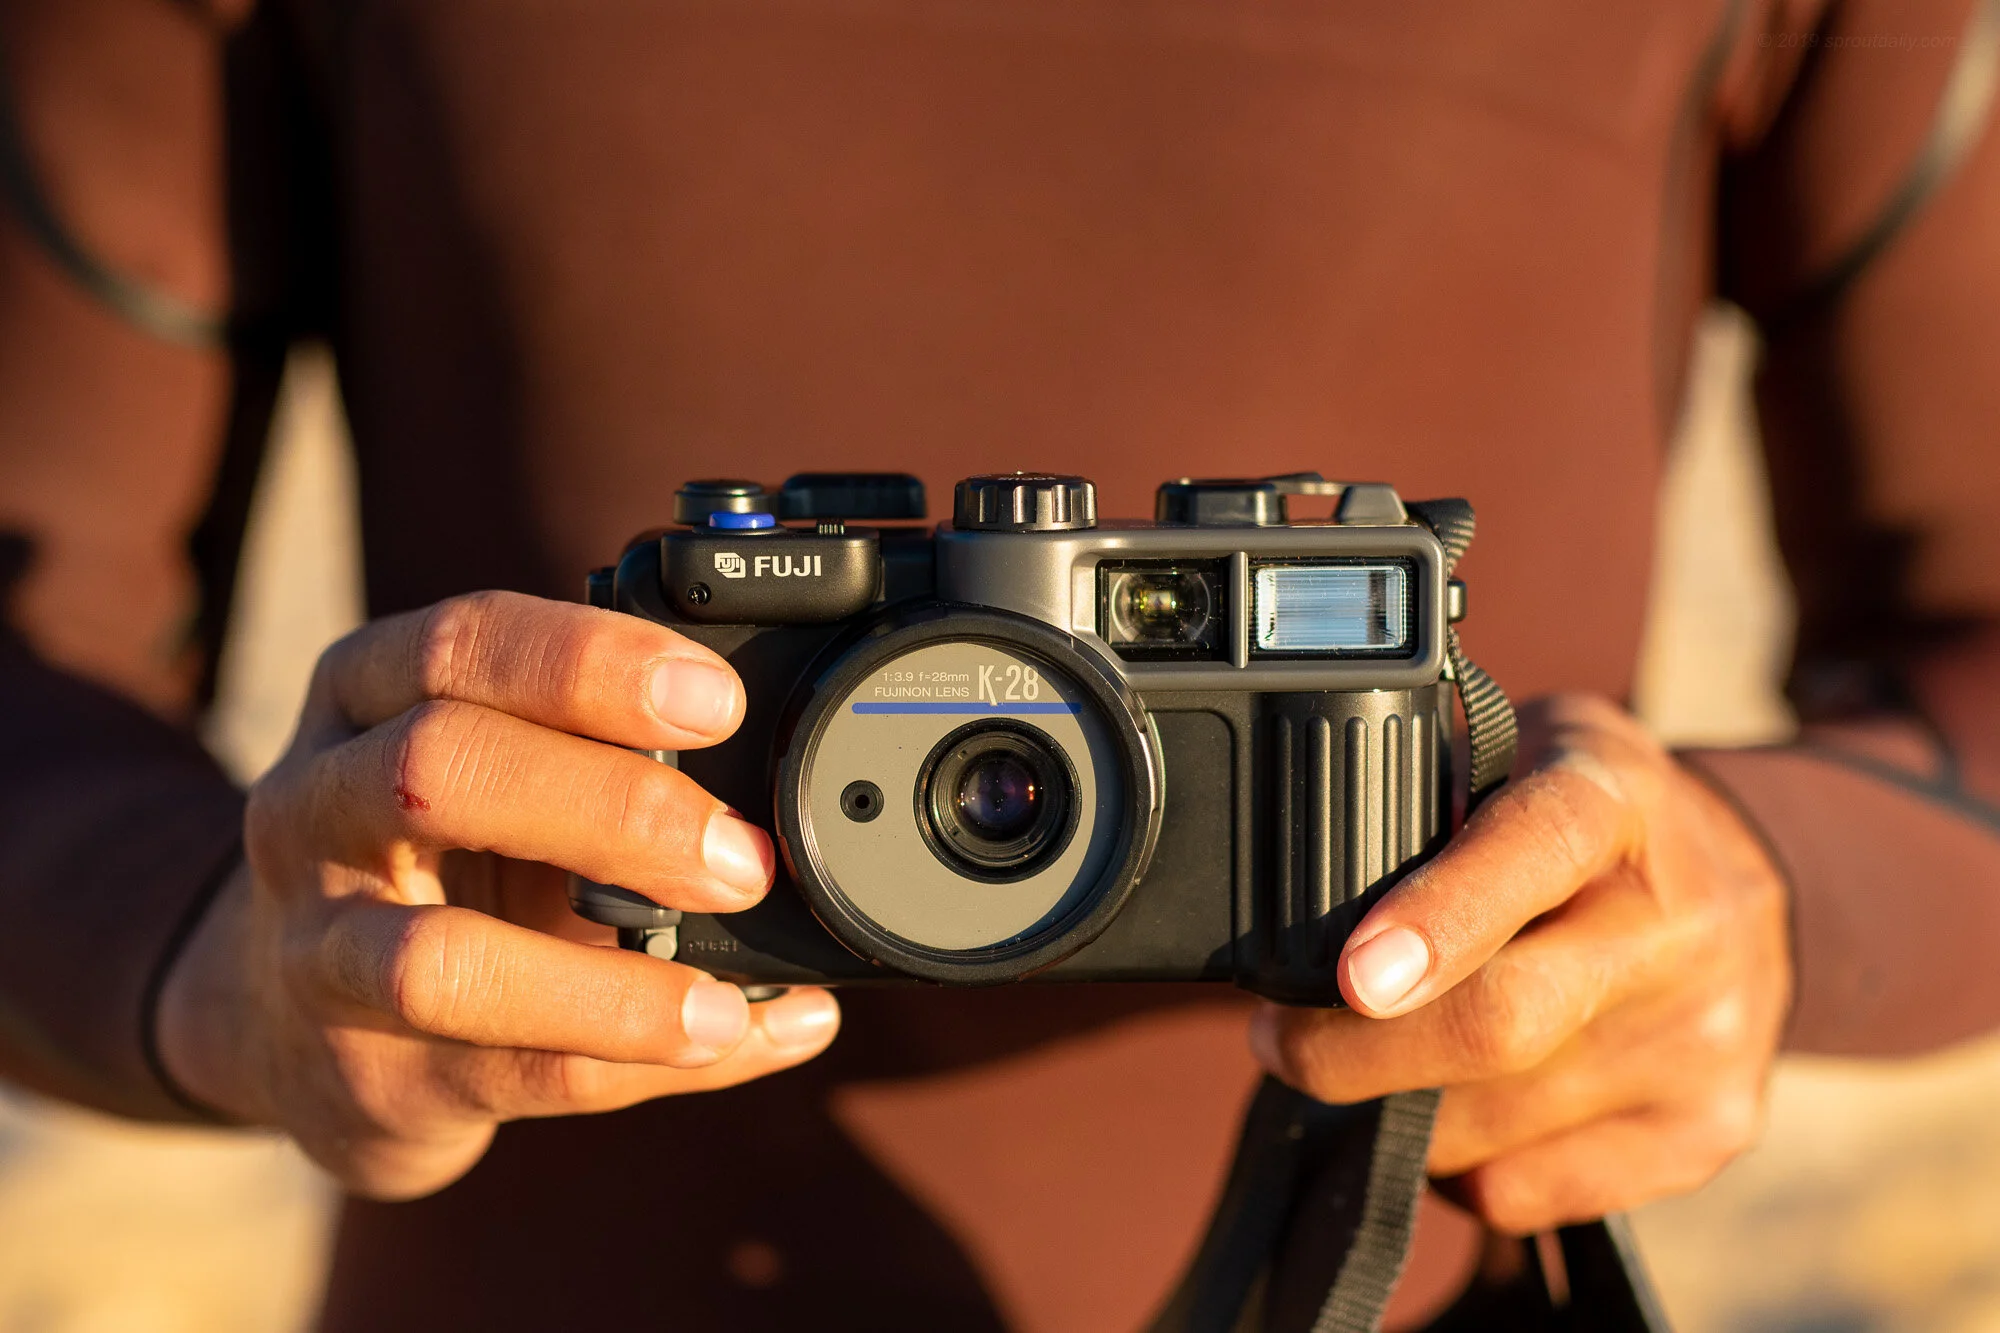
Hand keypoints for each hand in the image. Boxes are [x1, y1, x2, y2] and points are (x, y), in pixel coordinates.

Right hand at [156, 592, 839, 1198]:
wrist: (285, 1017)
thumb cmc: (436, 857)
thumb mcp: (495, 766)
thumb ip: (610, 751)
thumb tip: (809, 791)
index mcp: (369, 694)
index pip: (466, 643)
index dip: (592, 662)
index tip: (717, 699)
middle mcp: (320, 804)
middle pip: (440, 767)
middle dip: (610, 807)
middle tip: (740, 858)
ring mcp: (321, 947)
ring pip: (435, 959)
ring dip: (600, 985)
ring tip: (720, 1004)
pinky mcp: (360, 1071)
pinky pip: (501, 1070)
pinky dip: (630, 1062)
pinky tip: (726, 1042)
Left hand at [1249, 694, 1790, 1232]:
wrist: (1755, 882)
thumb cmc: (1595, 821)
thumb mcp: (1522, 758)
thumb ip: (1434, 815)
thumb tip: (1300, 913)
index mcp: (1617, 800)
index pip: (1532, 850)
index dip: (1438, 919)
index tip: (1356, 975)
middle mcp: (1680, 923)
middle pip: (1500, 1020)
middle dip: (1354, 1050)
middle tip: (1280, 1041)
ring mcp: (1706, 1038)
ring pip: (1489, 1121)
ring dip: (1392, 1108)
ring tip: (1373, 1062)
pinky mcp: (1710, 1131)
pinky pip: (1522, 1191)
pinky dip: (1453, 1166)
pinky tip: (1452, 1110)